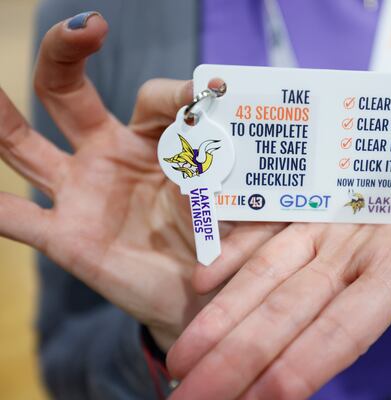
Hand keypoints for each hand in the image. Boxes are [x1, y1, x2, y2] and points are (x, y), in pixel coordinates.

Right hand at [0, 13, 283, 349]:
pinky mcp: (66, 237)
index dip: (180, 93)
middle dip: (69, 53)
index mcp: (157, 141)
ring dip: (0, 115)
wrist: (205, 295)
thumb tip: (260, 161)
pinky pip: (16, 218)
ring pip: (27, 144)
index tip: (212, 92)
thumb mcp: (243, 206)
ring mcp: (83, 193)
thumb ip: (245, 183)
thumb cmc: (225, 243)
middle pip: (72, 93)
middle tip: (88, 26)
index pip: (155, 98)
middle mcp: (111, 155)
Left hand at [167, 137, 390, 398]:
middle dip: (239, 362)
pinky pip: (263, 234)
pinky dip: (231, 258)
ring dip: (222, 320)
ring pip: (266, 283)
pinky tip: (198, 284)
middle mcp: (350, 260)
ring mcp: (323, 232)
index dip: (305, 364)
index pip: (345, 329)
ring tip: (180, 361)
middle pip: (288, 317)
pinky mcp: (307, 203)